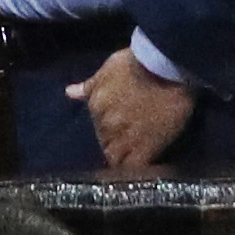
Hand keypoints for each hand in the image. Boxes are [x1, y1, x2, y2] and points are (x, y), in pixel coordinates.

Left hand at [71, 50, 193, 176]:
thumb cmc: (137, 64)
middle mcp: (106, 126)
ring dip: (123, 159)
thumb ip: (88, 86)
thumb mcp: (108, 70)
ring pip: (116, 160)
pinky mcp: (145, 149)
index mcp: (96, 106)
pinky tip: (142, 167)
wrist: (165, 69)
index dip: (107, 130)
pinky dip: (135, 170)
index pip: (96, 127)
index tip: (118, 129)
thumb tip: (69, 93)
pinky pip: (133, 169)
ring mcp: (125, 140)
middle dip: (113, 144)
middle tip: (128, 142)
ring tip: (135, 156)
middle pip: (105, 144)